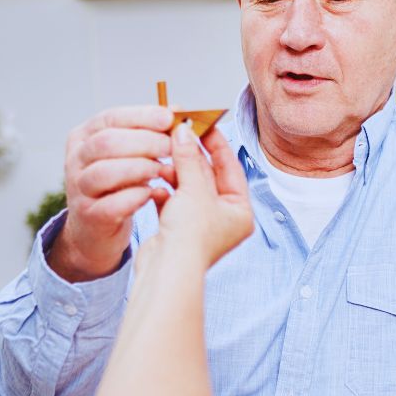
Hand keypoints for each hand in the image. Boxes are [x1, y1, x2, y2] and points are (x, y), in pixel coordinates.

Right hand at [49, 105, 175, 280]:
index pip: (111, 118)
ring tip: (163, 171)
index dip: (141, 116)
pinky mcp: (89, 216)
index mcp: (84, 137)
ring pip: (106, 172)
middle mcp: (76, 160)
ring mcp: (79, 189)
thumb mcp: (125, 155)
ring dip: (141, 169)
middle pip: (107, 142)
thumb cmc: (116, 186)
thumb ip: (146, 133)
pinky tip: (152, 193)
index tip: (169, 118)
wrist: (95, 231)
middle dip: (145, 142)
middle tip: (171, 148)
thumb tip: (175, 110)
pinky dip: (137, 197)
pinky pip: (112, 204)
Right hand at [140, 124, 253, 271]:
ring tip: (162, 156)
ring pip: (188, 187)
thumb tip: (183, 132)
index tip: (203, 124)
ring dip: (175, 172)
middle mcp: (223, 218)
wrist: (167, 271)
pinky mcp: (178, 229)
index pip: (231, 167)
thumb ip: (189, 158)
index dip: (217, 144)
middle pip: (208, 176)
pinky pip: (172, 201)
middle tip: (178, 134)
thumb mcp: (194, 189)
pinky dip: (163, 190)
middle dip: (191, 156)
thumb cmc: (191, 239)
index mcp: (240, 211)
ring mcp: (200, 225)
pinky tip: (155, 182)